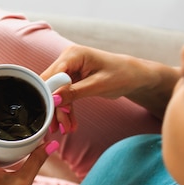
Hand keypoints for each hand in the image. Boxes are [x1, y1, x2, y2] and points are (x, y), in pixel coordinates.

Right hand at [42, 45, 180, 131]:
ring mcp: (68, 69)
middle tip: (58, 128)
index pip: (51, 75)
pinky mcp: (71, 79)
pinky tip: (69, 124)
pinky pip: (63, 96)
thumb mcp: (99, 85)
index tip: (52, 115)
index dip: (49, 95)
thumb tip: (54, 99)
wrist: (134, 77)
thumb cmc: (122, 75)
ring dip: (60, 112)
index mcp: (73, 55)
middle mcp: (67, 59)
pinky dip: (66, 110)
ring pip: (55, 94)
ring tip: (66, 129)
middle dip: (54, 107)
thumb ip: (75, 92)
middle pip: (50, 86)